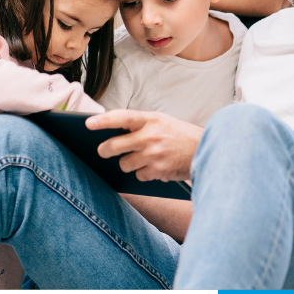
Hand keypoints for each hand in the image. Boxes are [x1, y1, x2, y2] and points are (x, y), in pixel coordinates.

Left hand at [86, 109, 202, 181]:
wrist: (206, 149)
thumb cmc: (180, 135)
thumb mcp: (162, 121)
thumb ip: (140, 125)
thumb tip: (114, 132)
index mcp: (151, 119)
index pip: (121, 117)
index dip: (103, 120)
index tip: (88, 123)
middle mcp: (150, 136)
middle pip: (114, 146)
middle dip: (104, 150)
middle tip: (102, 150)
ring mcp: (153, 155)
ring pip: (124, 164)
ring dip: (128, 163)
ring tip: (141, 157)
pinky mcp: (157, 171)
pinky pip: (138, 175)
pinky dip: (143, 173)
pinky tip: (155, 167)